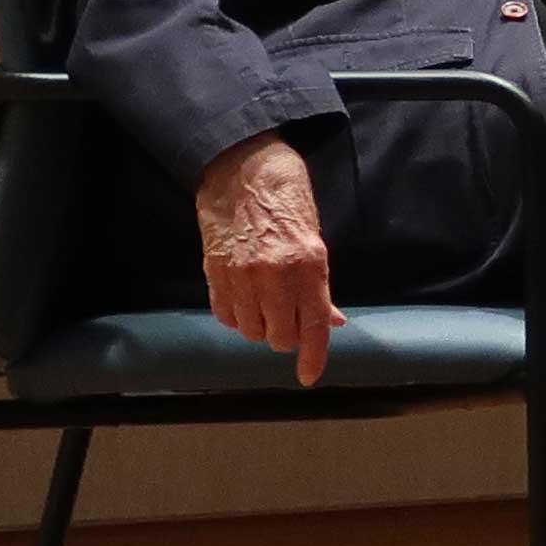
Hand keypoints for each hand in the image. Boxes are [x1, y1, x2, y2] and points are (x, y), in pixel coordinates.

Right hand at [194, 131, 341, 385]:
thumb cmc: (287, 198)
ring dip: (260, 327)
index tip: (309, 377)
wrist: (242, 168)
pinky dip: (236, 317)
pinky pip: (225, 315)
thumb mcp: (316, 239)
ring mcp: (240, 275)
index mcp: (308, 265)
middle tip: (289, 319)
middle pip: (279, 336)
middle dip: (287, 335)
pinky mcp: (214, 271)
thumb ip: (321, 286)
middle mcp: (274, 275)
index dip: (312, 356)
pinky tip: (244, 302)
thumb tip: (331, 321)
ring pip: (250, 330)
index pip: (312, 325)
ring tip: (266, 307)